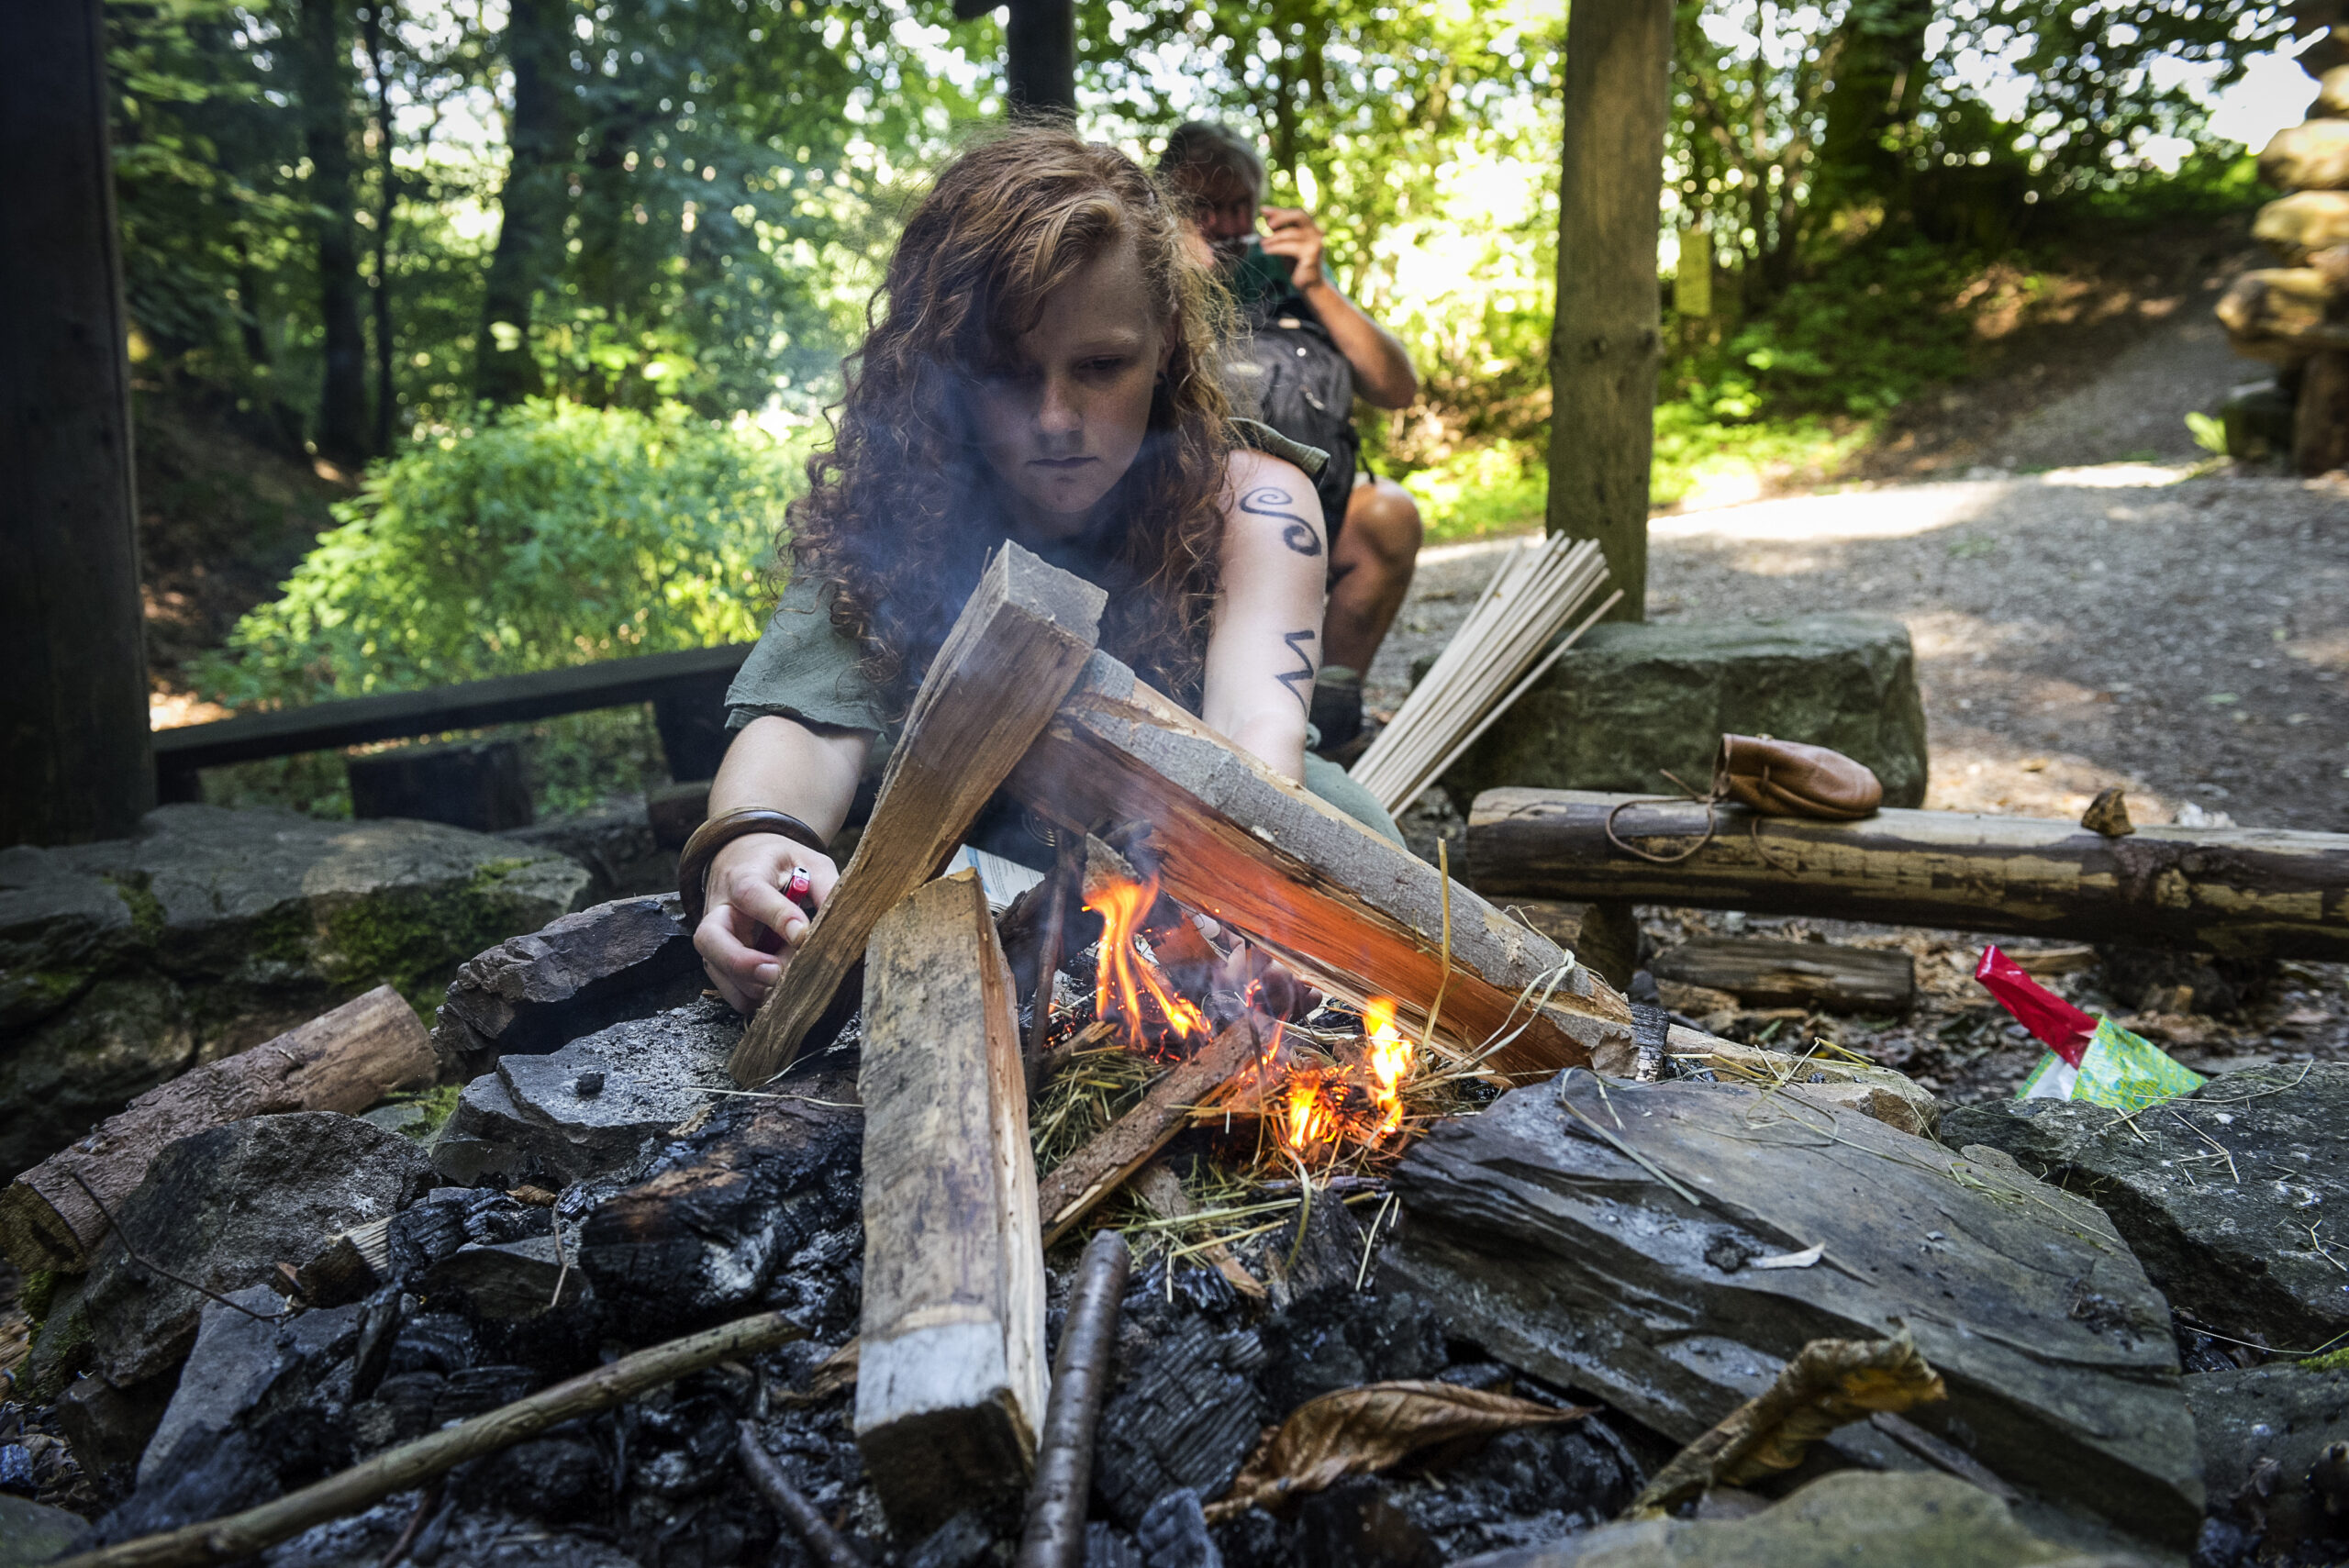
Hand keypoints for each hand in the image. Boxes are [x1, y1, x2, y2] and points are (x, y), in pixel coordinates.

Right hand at [692, 832, 840, 1012]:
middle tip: (776, 973)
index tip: (803, 935)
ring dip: (752, 984)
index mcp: (744, 876)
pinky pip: (726, 987)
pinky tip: (775, 992)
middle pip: (710, 938)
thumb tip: (845, 920)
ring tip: (787, 980)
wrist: (744, 860)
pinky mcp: (718, 959)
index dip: (776, 916)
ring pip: (716, 969)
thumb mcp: (809, 862)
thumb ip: (827, 886)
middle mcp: (720, 909)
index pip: (751, 894)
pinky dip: (750, 997)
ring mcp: (715, 937)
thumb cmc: (781, 863)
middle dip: (742, 962)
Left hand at [1257, 206, 1326, 292]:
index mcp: (1311, 227)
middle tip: (1267, 224)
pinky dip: (1276, 248)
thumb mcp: (1286, 244)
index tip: (1263, 210)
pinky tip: (1267, 251)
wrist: (1310, 285)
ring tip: (1262, 244)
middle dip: (1281, 217)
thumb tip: (1266, 217)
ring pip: (1292, 233)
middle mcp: (1317, 232)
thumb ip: (1279, 231)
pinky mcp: (1312, 255)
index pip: (1296, 213)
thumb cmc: (1297, 264)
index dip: (1279, 211)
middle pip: (1299, 215)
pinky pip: (1290, 247)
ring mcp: (1316, 243)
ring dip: (1274, 237)